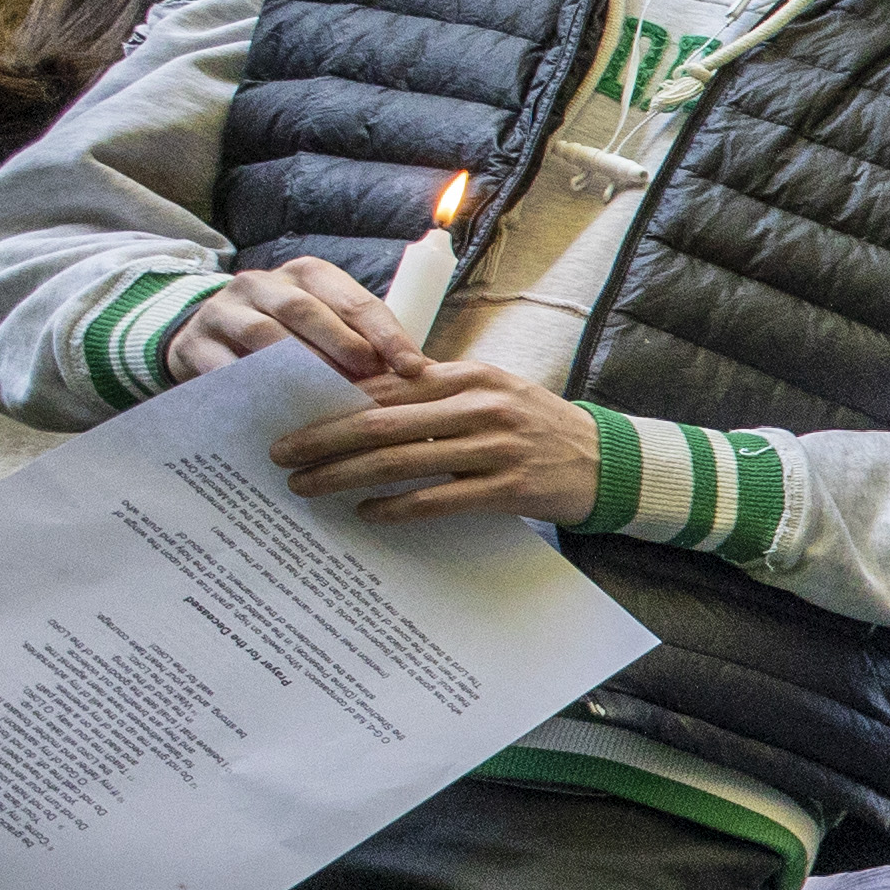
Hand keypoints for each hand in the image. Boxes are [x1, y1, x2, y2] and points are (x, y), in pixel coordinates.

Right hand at [165, 258, 416, 385]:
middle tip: (370, 379)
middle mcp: (264, 283)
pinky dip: (249, 388)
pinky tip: (274, 412)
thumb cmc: (289, 340)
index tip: (416, 368)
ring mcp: (224, 310)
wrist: (207, 341)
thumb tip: (433, 382)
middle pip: (306, 310)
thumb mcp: (328, 332)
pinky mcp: (194, 343)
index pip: (355, 300)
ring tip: (326, 398)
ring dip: (296, 367)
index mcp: (309, 276)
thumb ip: (370, 348)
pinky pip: (221, 366)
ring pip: (262, 334)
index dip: (387, 335)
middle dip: (342, 345)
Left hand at [274, 364, 599, 523]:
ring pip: (402, 461)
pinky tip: (367, 513)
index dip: (333, 403)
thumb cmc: (537, 428)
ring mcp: (497, 448)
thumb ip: (434, 392)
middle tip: (280, 456)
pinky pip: (439, 500)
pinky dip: (397, 507)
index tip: (292, 419)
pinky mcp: (510, 489)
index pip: (386, 387)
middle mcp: (482, 406)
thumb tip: (360, 400)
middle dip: (323, 440)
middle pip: (382, 423)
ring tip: (307, 487)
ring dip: (345, 475)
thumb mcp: (491, 393)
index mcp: (470, 376)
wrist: (609, 462)